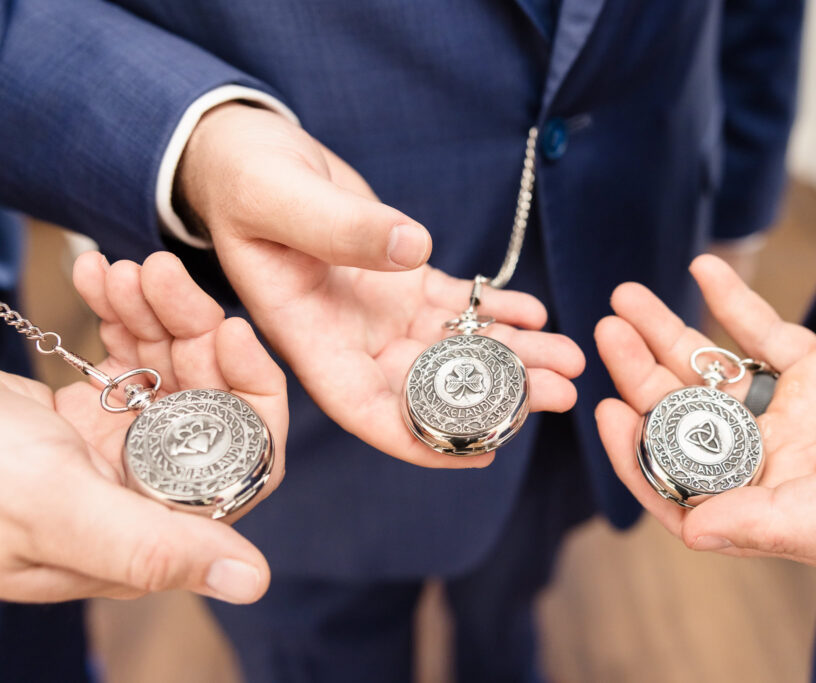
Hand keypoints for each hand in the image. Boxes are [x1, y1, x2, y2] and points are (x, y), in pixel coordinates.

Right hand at [0, 251, 288, 602]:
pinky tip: (99, 279)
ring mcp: (111, 454)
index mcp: (146, 531)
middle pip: (208, 406)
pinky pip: (123, 361)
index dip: (248, 397)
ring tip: (125, 271)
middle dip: (194, 335)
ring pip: (170, 374)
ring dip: (156, 316)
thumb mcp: (52, 506)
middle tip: (160, 276)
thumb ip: (151, 548)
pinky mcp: (80, 419)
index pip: (240, 466)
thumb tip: (253, 583)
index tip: (231, 331)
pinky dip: (119, 317)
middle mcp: (138, 494)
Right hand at [178, 103, 583, 466]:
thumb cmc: (244, 179)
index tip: (481, 453)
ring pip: (453, 349)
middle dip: (496, 397)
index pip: (364, 409)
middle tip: (561, 391)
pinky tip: (536, 311)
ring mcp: (380, 311)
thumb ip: (338, 228)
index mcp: (309, 337)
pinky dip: (497, 310)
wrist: (249, 153)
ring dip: (513, 356)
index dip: (420, 440)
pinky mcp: (402, 279)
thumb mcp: (277, 198)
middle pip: (428, 387)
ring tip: (570, 356)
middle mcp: (349, 337)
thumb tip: (412, 249)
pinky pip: (457, 306)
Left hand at [595, 255, 815, 573]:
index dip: (641, 460)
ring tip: (628, 297)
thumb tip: (695, 530)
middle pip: (692, 426)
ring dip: (671, 336)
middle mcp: (790, 467)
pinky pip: (767, 334)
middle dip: (643, 380)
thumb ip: (785, 521)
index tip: (608, 413)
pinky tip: (703, 269)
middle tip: (606, 331)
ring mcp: (807, 415)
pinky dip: (735, 302)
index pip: (693, 496)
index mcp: (796, 512)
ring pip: (718, 376)